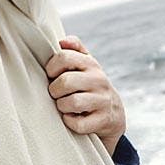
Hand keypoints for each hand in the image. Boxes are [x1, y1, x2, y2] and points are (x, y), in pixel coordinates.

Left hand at [45, 35, 126, 154]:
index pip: (64, 57)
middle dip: (54, 90)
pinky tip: (73, 118)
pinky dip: (70, 122)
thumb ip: (73, 49)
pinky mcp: (104, 120)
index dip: (51, 67)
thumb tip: (62, 41)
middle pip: (65, 82)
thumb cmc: (89, 85)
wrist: (113, 114)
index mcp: (90, 63)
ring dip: (62, 106)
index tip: (51, 75)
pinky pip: (77, 123)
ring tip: (65, 105)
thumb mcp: (85, 64)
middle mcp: (99, 79)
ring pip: (71, 103)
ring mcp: (103, 100)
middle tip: (57, 94)